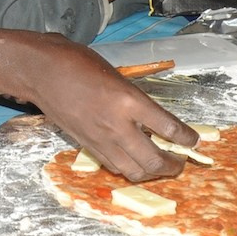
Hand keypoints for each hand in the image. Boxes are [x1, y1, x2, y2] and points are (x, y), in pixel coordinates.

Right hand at [20, 35, 197, 181]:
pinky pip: (114, 166)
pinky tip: (134, 159)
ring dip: (152, 172)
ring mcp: (101, 139)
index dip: (186, 138)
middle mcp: (117, 125)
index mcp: (128, 100)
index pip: (168, 128)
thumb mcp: (116, 75)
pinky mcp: (87, 145)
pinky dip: (130, 168)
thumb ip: (135, 98)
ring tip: (161, 165)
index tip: (193, 140)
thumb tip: (153, 118)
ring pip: (134, 170)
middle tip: (181, 161)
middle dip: (173, 166)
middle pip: (153, 160)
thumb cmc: (78, 63)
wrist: (42, 72)